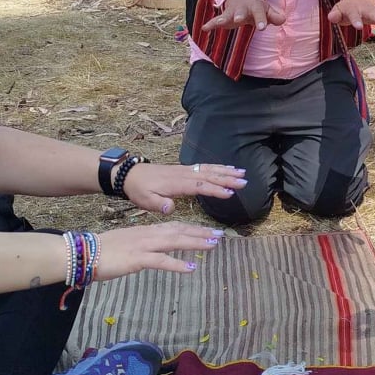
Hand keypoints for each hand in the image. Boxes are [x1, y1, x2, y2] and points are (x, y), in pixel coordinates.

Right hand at [91, 222, 223, 279]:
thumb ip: (144, 246)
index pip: (175, 227)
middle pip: (179, 231)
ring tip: (213, 245)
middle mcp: (148, 234)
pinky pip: (161, 261)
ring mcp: (143, 245)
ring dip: (195, 242)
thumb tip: (156, 252)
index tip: (209, 230)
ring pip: (175, 241)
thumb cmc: (103, 251)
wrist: (83, 253)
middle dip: (201, 233)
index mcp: (146, 231)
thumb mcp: (128, 245)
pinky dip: (178, 264)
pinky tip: (191, 269)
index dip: (194, 228)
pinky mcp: (137, 259)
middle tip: (221, 235)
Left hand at [122, 161, 246, 214]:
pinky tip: (226, 168)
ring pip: (209, 169)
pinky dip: (217, 167)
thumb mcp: (145, 200)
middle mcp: (183, 174)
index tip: (230, 193)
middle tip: (244, 181)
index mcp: (176, 183)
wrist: (131, 175)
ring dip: (226, 171)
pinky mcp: (184, 170)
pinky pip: (204, 167)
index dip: (215, 190)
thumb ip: (158, 204)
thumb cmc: (139, 189)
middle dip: (227, 178)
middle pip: (209, 175)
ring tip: (242, 173)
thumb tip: (170, 208)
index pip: (200, 186)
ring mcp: (185, 170)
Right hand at [201, 0, 285, 32]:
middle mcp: (242, 9)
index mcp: (254, 7)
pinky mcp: (223, 18)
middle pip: (241, 12)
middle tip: (238, 19)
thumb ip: (275, 16)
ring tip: (219, 22)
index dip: (261, 20)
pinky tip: (204, 28)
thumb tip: (282, 19)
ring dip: (223, 19)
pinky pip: (215, 21)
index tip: (262, 28)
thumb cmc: (256, 7)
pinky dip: (210, 24)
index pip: (259, 13)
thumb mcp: (266, 10)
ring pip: (226, 15)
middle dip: (239, 15)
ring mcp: (231, 12)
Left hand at [327, 0, 374, 29]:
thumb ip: (335, 15)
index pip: (353, 15)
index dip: (356, 20)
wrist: (356, 0)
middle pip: (371, 13)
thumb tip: (332, 17)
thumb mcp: (338, 11)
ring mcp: (374, 10)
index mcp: (353, 9)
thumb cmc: (346, 9)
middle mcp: (365, 8)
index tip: (358, 27)